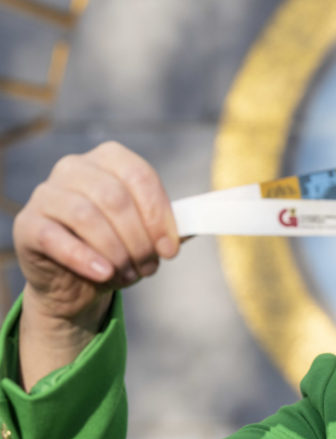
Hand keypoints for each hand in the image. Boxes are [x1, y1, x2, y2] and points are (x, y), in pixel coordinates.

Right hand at [13, 141, 179, 327]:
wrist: (76, 279)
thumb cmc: (117, 246)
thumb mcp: (147, 233)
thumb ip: (172, 224)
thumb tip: (204, 219)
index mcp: (109, 158)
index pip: (140, 176)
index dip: (159, 215)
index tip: (170, 249)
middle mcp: (74, 167)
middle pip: (115, 198)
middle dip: (138, 239)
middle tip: (149, 267)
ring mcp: (46, 193)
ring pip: (87, 216)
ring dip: (116, 251)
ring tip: (129, 274)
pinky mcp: (28, 224)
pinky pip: (56, 238)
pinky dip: (85, 258)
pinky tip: (104, 274)